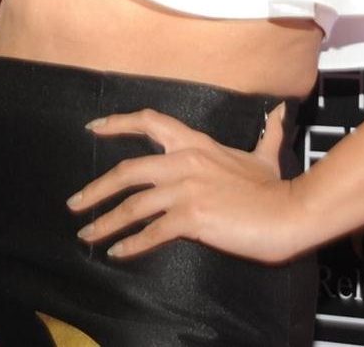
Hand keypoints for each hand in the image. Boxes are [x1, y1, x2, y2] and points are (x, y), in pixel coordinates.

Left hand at [67, 102, 308, 263]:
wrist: (288, 212)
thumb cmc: (274, 188)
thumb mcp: (265, 156)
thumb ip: (266, 133)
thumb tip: (278, 110)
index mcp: (196, 145)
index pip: (151, 123)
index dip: (118, 123)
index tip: (93, 128)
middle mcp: (185, 163)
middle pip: (127, 170)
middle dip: (95, 189)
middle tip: (75, 203)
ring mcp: (187, 190)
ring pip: (133, 204)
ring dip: (105, 221)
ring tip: (87, 235)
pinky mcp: (192, 218)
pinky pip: (152, 232)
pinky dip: (130, 244)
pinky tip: (117, 253)